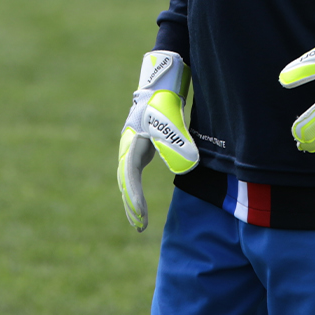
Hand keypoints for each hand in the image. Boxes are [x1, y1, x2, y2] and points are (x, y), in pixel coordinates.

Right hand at [117, 50, 198, 230]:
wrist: (158, 89)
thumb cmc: (163, 104)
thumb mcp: (172, 122)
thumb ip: (180, 143)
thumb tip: (190, 167)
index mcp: (132, 144)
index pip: (130, 176)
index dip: (135, 195)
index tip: (141, 213)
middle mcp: (127, 150)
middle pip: (125, 182)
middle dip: (131, 205)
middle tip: (140, 225)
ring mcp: (130, 152)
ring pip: (127, 182)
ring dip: (132, 202)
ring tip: (140, 223)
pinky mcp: (137, 153)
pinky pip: (133, 178)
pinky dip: (136, 194)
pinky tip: (140, 209)